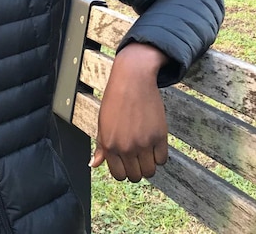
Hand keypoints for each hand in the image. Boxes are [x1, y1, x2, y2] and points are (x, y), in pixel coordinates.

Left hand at [89, 43, 168, 182]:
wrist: (133, 80)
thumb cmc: (115, 100)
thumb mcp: (103, 122)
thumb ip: (101, 146)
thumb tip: (93, 164)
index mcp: (109, 145)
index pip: (119, 175)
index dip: (124, 171)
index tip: (127, 163)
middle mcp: (126, 147)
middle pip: (135, 176)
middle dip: (137, 170)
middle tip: (138, 158)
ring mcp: (143, 143)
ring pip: (150, 171)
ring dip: (149, 165)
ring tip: (147, 153)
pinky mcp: (159, 136)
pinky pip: (162, 159)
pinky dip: (159, 156)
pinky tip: (155, 145)